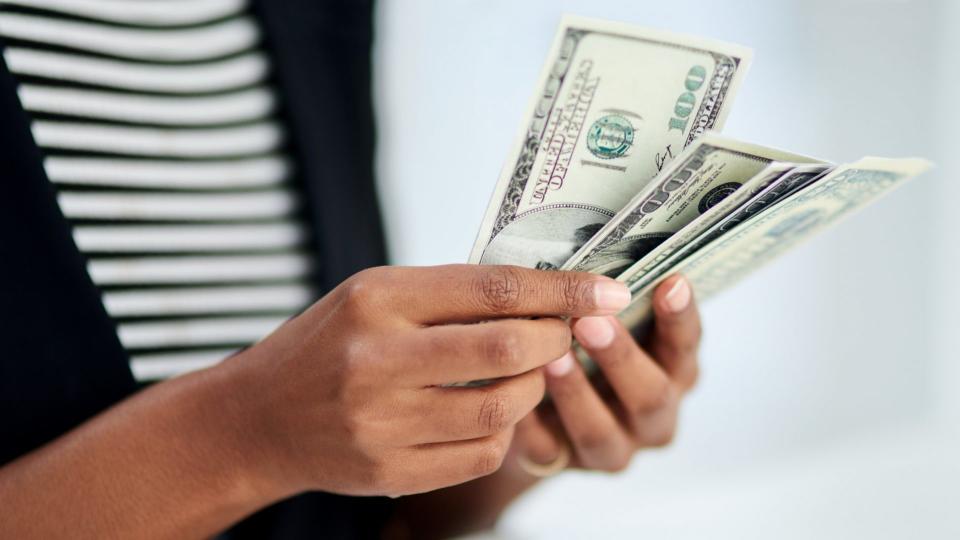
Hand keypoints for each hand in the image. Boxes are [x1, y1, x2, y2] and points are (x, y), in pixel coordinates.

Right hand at [221, 265, 631, 497]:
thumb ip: (450, 293)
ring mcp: (381, 423)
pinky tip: (495, 413)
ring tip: (528, 374)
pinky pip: (479, 455)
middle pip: (504, 349)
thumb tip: (546, 292)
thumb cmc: (329, 343)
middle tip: (565, 334)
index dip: (561, 289)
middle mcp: (375, 360)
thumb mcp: (375, 295)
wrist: (260, 418)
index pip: (493, 288)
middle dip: (555, 340)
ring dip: (533, 390)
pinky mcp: (389, 470)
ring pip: (500, 409)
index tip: (607, 289)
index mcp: (377, 299)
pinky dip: (505, 433)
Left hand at [511, 274, 700, 472]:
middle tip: (592, 320)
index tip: (671, 281)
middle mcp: (652, 418)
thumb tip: (595, 263)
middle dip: (621, 357)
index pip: (686, 347)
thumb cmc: (583, 348)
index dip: (680, 318)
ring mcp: (611, 448)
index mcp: (672, 374)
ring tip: (551, 357)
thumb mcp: (607, 325)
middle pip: (651, 396)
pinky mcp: (562, 465)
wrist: (542, 414)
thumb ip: (610, 304)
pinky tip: (511, 394)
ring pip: (601, 433)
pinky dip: (528, 424)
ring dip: (577, 393)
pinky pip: (546, 451)